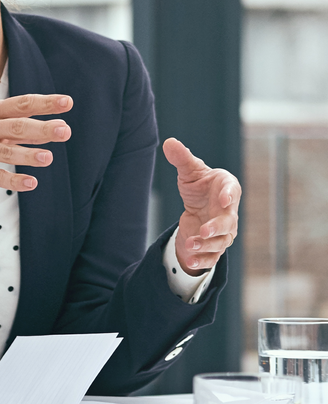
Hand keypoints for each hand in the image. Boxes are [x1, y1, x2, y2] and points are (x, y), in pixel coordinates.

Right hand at [0, 93, 72, 250]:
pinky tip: (31, 184)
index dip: (44, 103)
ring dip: (29, 155)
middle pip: (15, 126)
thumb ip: (8, 125)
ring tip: (49, 159)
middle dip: (42, 128)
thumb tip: (47, 125)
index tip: (67, 102)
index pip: (19, 104)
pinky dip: (13, 179)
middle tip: (65, 131)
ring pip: (5, 151)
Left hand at [165, 138, 240, 275]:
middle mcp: (230, 211)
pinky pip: (212, 256)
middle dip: (217, 227)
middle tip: (204, 230)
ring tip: (190, 244)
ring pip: (220, 242)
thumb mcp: (189, 171)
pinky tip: (190, 261)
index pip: (233, 190)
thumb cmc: (199, 185)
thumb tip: (169, 142)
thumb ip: (182, 158)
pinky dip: (202, 260)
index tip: (224, 197)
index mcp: (227, 188)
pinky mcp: (214, 245)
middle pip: (228, 222)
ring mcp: (224, 231)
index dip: (230, 194)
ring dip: (206, 245)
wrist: (198, 206)